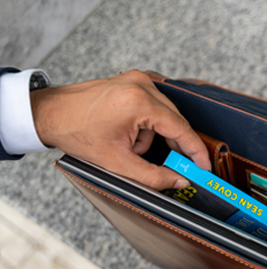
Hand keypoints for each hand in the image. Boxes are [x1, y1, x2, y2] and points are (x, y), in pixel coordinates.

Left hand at [30, 69, 209, 189]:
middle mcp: (142, 85)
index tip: (205, 166)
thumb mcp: (118, 163)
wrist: (50, 113)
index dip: (196, 151)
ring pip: (165, 115)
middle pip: (175, 120)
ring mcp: (137, 79)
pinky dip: (150, 124)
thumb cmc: (77, 133)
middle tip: (178, 166)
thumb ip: (154, 176)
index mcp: (139, 102)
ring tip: (132, 148)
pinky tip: (133, 135)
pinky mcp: (132, 80)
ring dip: (156, 136)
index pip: (181, 129)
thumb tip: (180, 180)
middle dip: (175, 146)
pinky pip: (155, 106)